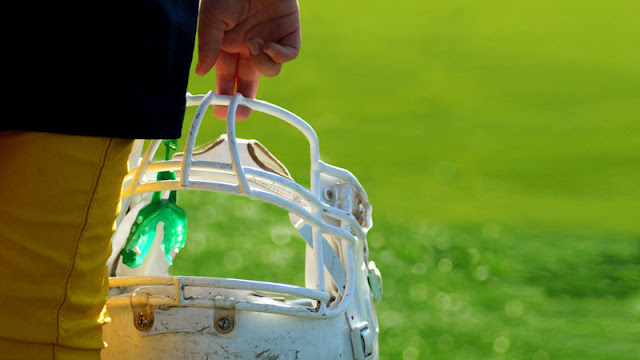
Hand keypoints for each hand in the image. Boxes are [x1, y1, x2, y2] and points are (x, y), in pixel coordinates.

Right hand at [195, 0, 300, 119]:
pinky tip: (266, 45)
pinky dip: (278, 56)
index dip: (224, 95)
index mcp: (228, 46)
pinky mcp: (288, 35)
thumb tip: (202, 72)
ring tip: (252, 44)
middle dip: (245, 100)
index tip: (219, 111)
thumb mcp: (211, 18)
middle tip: (240, 114)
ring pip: (269, 70)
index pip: (227, 78)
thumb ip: (208, 46)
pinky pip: (287, 56)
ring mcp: (270, 41)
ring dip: (261, 64)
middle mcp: (248, 47)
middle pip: (249, 81)